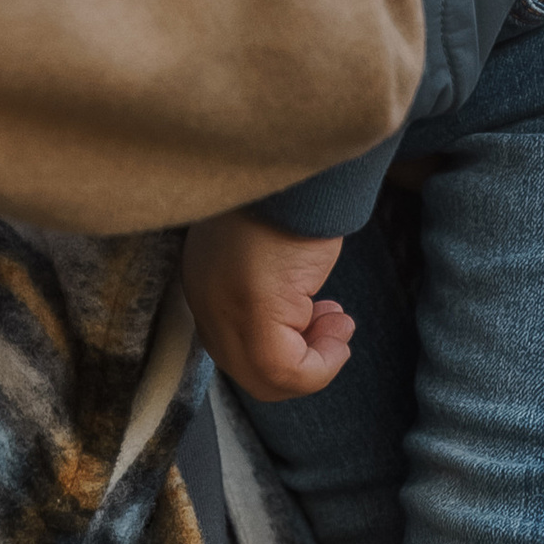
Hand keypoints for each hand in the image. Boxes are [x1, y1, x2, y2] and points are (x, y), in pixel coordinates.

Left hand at [181, 208, 354, 400]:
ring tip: (339, 323)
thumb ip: (263, 290)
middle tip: (334, 326)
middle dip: (300, 360)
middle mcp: (204, 298)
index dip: (283, 347)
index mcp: (203, 281)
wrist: (300, 165)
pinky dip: (320, 364)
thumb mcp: (266, 250)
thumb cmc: (290, 198)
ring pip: (265, 378)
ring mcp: (224, 307)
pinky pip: (283, 371)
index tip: (318, 320)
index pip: (232, 348)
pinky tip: (340, 328)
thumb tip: (293, 326)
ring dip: (314, 362)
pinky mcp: (252, 311)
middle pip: (248, 370)